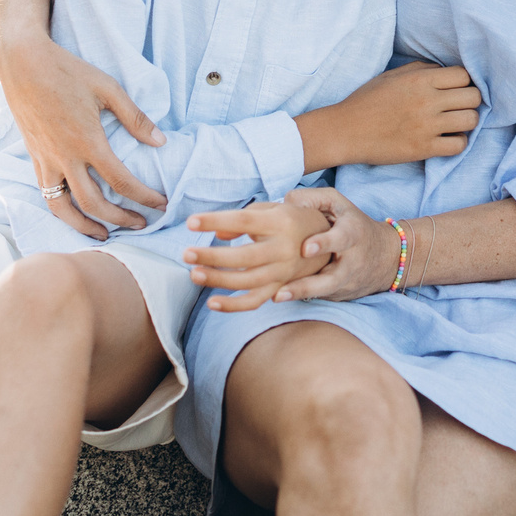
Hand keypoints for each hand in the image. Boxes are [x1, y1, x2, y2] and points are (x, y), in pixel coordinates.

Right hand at [0, 32, 167, 238]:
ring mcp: (46, 160)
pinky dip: (62, 210)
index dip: (144, 197)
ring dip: (84, 226)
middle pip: (93, 204)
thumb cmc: (69, 71)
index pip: (121, 181)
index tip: (161, 204)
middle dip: (120, 219)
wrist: (23, 63)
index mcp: (88, 141)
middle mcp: (65, 157)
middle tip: (142, 224)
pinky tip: (75, 211)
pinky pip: (47, 194)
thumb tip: (161, 142)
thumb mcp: (108, 88)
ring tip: (104, 234)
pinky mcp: (33, 158)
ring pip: (63, 208)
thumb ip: (135, 118)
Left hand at [182, 193, 333, 312]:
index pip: (244, 219)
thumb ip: (245, 218)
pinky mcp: (281, 288)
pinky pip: (256, 301)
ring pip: (247, 281)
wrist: (329, 241)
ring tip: (193, 273)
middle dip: (212, 256)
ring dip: (218, 280)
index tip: (191, 222)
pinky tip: (212, 303)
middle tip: (185, 253)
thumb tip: (219, 234)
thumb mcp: (272, 210)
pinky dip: (234, 305)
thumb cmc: (292, 220)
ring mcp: (284, 271)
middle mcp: (284, 248)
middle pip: (244, 255)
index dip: (216, 221)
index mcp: (280, 222)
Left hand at [253, 188, 397, 302]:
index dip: (325, 243)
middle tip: (282, 289)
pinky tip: (278, 295)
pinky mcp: (339, 295)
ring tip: (276, 296)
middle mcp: (351, 262)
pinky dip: (301, 297)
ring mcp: (346, 282)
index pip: (342, 238)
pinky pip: (320, 297)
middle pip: (333, 278)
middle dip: (308, 284)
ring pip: (324, 292)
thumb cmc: (352, 223)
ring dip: (300, 295)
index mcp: (353, 233)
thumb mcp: (338, 203)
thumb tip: (284, 205)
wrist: (386, 257)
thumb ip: (312, 199)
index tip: (305, 249)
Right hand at [298, 62, 481, 170]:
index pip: (464, 75)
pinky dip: (458, 142)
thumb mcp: (392, 76)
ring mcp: (426, 126)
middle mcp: (427, 100)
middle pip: (473, 97)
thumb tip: (446, 71)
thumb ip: (422, 69)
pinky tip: (447, 139)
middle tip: (458, 107)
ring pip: (471, 120)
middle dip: (469, 101)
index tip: (456, 89)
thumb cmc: (367, 100)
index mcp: (419, 79)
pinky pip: (459, 146)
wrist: (345, 131)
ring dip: (467, 122)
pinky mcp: (423, 148)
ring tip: (455, 123)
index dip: (464, 82)